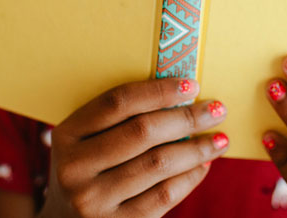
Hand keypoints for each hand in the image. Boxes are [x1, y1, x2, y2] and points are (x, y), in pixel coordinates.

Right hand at [39, 78, 227, 217]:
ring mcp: (94, 201)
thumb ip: (119, 121)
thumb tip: (183, 97)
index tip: (191, 85)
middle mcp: (74, 169)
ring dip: (197, 148)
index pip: (117, 102)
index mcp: (66, 135)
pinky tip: (203, 166)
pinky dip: (190, 177)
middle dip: (187, 117)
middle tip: (217, 109)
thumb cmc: (88, 172)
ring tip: (219, 139)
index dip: (158, 90)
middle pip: (142, 131)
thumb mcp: (85, 143)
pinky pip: (164, 195)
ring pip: (158, 164)